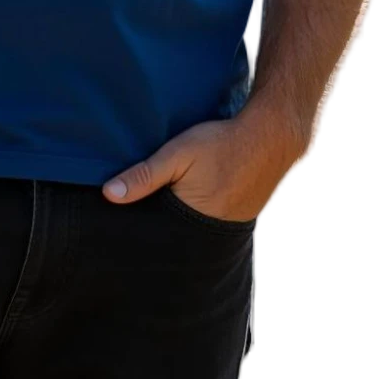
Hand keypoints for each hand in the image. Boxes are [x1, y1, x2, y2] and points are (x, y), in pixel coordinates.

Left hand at [102, 113, 302, 220]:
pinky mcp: (239, 219)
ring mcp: (229, 230)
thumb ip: (144, 174)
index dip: (142, 236)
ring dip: (179, 227)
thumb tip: (108, 194)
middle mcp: (213, 235)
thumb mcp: (178, 153)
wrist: (271, 137)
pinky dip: (198, 219)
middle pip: (176, 241)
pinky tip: (190, 207)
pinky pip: (210, 226)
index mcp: (194, 222)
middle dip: (159, 235)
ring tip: (163, 217)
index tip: (123, 235)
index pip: (159, 240)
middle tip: (140, 227)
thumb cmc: (222, 142)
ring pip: (192, 235)